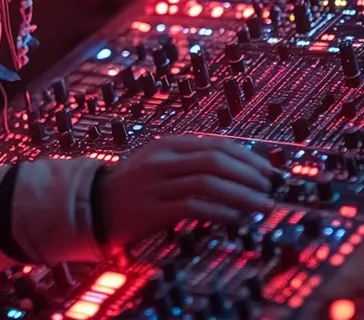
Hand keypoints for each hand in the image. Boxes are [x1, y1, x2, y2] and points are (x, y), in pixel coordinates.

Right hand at [101, 136, 274, 244]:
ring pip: (207, 183)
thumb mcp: (162, 163)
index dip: (248, 157)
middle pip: (215, 160)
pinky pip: (192, 208)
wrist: (93, 204)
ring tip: (262, 205)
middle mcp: (163, 160)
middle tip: (270, 188)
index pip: (217, 145)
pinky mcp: (151, 210)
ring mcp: (156, 184)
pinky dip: (219, 212)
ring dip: (241, 195)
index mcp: (169, 144)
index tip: (270, 170)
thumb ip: (193, 162)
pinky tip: (236, 219)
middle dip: (249, 174)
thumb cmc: (136, 185)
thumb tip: (239, 168)